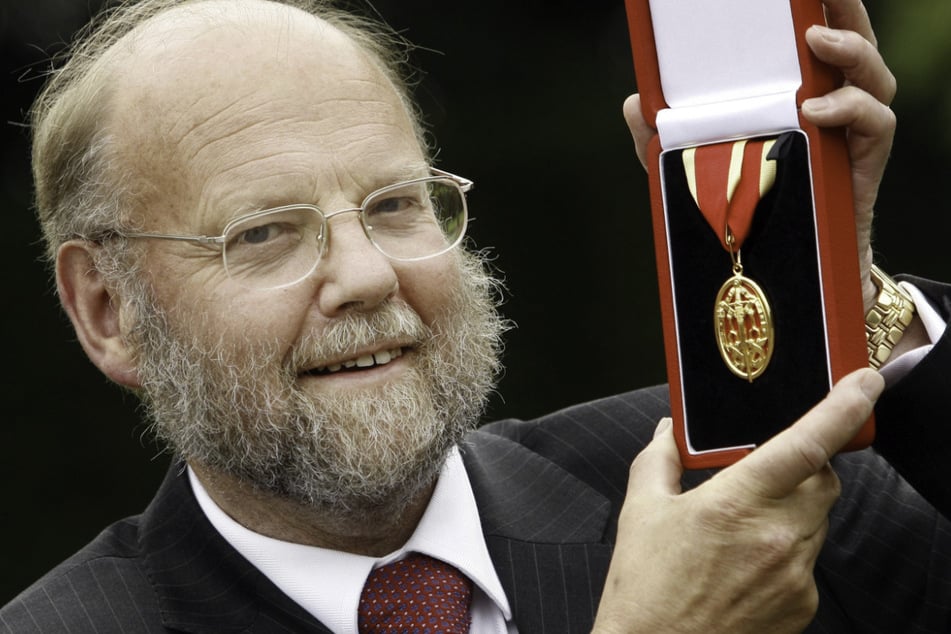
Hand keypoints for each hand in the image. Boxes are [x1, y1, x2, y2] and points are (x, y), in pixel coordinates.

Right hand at [592, 368, 883, 633]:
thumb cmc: (645, 592)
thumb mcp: (641, 513)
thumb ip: (659, 460)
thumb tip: (667, 433)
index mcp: (735, 504)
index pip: (806, 444)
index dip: (843, 408)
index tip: (864, 383)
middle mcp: (776, 537)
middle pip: (824, 479)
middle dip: (807, 464)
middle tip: (769, 468)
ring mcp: (794, 576)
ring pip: (818, 520)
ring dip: (793, 508)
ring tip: (742, 527)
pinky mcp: (802, 606)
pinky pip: (808, 560)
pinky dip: (787, 550)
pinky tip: (745, 564)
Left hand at [622, 0, 895, 311]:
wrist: (778, 270)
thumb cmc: (742, 209)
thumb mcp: (693, 170)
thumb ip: (662, 139)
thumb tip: (633, 103)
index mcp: (797, 96)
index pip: (811, 43)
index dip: (815, 11)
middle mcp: (832, 105)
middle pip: (852, 44)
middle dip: (844, 12)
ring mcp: (851, 133)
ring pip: (872, 76)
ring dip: (850, 52)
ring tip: (817, 44)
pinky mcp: (862, 162)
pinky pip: (875, 122)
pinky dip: (850, 110)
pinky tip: (815, 112)